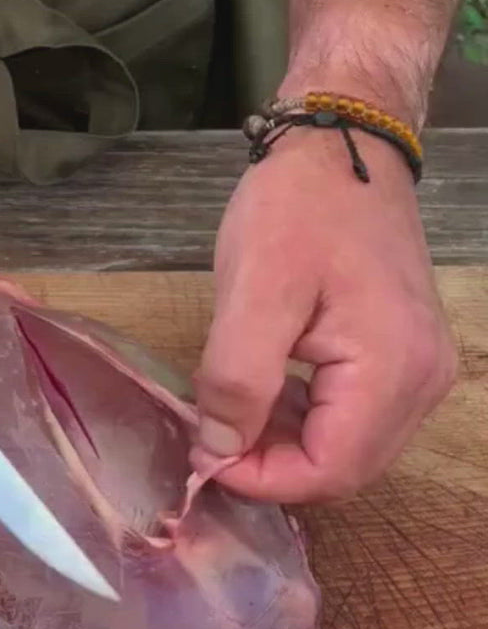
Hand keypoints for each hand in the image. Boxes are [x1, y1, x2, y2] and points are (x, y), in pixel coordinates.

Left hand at [192, 127, 456, 503]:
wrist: (342, 149)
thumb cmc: (296, 210)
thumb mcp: (253, 292)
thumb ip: (236, 380)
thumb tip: (218, 453)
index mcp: (391, 369)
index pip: (329, 472)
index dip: (263, 479)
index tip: (206, 457)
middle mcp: (421, 382)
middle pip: (342, 470)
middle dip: (272, 468)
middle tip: (214, 438)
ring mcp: (419, 370)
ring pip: (347, 451)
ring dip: (285, 448)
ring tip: (232, 414)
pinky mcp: (403, 358)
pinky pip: (354, 419)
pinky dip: (303, 423)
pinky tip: (266, 396)